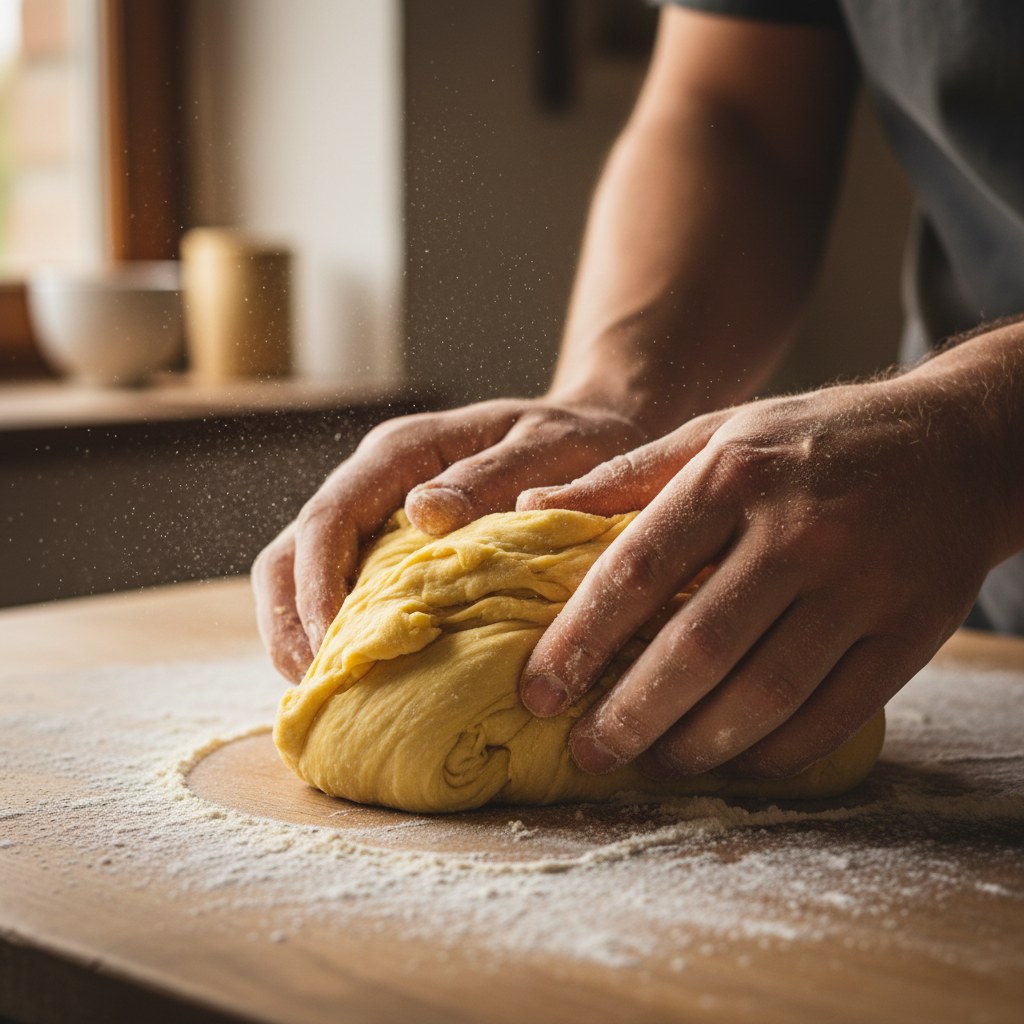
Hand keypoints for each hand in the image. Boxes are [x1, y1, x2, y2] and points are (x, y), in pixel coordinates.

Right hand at [252, 398, 645, 681]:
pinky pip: (345, 591)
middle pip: (295, 549)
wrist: (596, 436)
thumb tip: (423, 514)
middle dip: (290, 619)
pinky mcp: (394, 550)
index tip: (331, 641)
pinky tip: (357, 675)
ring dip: (301, 633)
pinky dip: (337, 635)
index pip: (331, 516)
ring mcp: (379, 516)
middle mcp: (377, 481)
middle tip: (315, 684)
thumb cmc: (576, 441)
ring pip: (302, 574)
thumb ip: (489, 475)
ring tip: (324, 692)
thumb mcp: (548, 446)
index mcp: (403, 451)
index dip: (316, 582)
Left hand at [517, 371, 1007, 779]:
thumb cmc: (814, 440)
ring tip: (651, 763)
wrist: (961, 445)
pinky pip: (833, 715)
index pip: (638, 568)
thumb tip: (531, 508)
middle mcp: (799, 530)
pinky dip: (776, 754)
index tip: (539, 690)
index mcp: (736, 473)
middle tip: (587, 751)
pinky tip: (733, 763)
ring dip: (698, 746)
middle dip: (630, 714)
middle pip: (698, 647)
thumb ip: (625, 475)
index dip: (580, 639)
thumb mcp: (718, 432)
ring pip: (765, 694)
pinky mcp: (911, 632)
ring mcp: (862, 586)